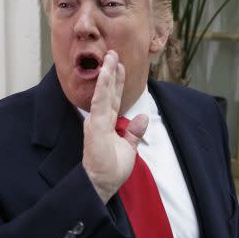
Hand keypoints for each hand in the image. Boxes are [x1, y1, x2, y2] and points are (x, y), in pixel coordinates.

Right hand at [82, 50, 147, 202]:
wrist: (102, 184)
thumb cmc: (111, 169)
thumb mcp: (128, 148)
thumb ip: (133, 132)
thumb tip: (143, 117)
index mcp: (106, 124)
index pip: (112, 98)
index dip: (117, 82)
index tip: (120, 65)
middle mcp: (99, 120)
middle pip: (107, 91)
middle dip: (111, 72)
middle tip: (114, 53)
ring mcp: (96, 122)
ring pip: (102, 92)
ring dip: (106, 74)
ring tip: (110, 57)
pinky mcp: (95, 127)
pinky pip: (99, 103)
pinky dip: (102, 87)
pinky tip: (105, 74)